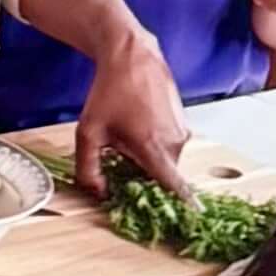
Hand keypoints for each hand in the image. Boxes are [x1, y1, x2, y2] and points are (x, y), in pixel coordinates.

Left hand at [72, 27, 192, 200]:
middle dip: (142, 175)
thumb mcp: (88, 133)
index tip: (186, 220)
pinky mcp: (183, 121)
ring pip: (165, 159)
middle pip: (161, 175)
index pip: (174, 186)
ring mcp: (182, 131)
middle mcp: (175, 142)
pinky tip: (137, 126)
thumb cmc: (110, 92)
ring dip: (147, 158)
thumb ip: (89, 170)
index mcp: (154, 148)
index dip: (180, 205)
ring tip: (126, 136)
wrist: (132, 56)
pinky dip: (155, 144)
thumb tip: (99, 193)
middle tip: (120, 161)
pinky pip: (170, 144)